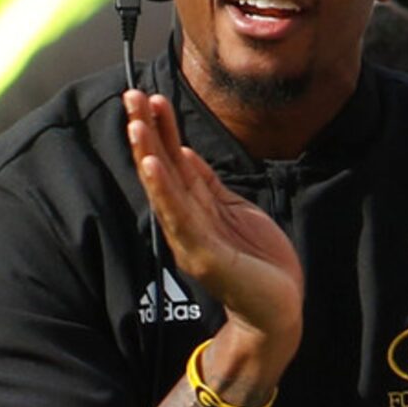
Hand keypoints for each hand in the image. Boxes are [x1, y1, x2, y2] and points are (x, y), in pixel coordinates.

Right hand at [125, 91, 302, 360]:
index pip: (173, 161)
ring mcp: (191, 238)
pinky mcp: (203, 254)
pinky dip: (164, 190)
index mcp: (195, 208)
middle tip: (130, 95)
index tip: (150, 97)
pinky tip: (153, 165)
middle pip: (161, 168)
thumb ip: (207, 185)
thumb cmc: (259, 263)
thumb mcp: (234, 210)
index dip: (161, 129)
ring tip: (136, 122)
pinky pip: (179, 217)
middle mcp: (185, 221)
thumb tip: (182, 153)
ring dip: (148, 154)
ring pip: (164, 189)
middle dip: (146, 131)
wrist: (277, 311)